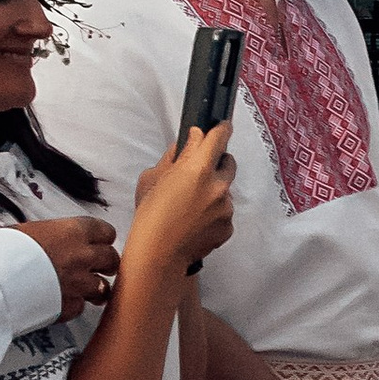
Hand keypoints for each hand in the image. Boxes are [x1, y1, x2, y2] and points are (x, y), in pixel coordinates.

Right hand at [23, 214, 119, 317]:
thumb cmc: (4, 250)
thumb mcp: (28, 230)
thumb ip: (52, 236)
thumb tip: (54, 239)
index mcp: (73, 232)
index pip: (106, 232)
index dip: (103, 239)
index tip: (100, 242)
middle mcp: (82, 257)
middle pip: (111, 259)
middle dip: (106, 264)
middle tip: (100, 267)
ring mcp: (79, 283)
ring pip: (104, 288)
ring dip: (97, 289)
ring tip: (89, 290)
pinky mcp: (71, 306)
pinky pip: (81, 306)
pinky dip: (74, 305)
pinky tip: (63, 301)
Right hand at [123, 128, 235, 281]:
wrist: (157, 253)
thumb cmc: (149, 214)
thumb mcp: (154, 177)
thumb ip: (177, 156)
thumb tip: (193, 139)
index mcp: (198, 170)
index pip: (219, 139)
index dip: (222, 129)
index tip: (223, 125)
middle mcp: (218, 187)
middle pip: (229, 164)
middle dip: (217, 163)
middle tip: (199, 172)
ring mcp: (226, 208)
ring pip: (225, 191)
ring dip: (213, 193)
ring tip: (189, 207)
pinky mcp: (229, 227)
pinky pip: (224, 213)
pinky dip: (214, 214)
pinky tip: (194, 222)